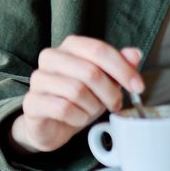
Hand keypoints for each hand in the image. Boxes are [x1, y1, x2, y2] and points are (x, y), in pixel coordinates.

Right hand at [8, 36, 143, 155]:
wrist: (52, 124)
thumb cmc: (81, 98)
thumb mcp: (105, 81)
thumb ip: (120, 66)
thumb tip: (135, 54)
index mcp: (71, 46)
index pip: (99, 50)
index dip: (123, 69)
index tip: (138, 86)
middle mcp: (51, 57)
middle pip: (90, 71)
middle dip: (110, 92)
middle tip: (116, 104)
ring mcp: (38, 79)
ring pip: (76, 91)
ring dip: (93, 106)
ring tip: (94, 110)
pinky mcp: (31, 102)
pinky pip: (62, 109)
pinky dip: (78, 117)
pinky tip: (79, 118)